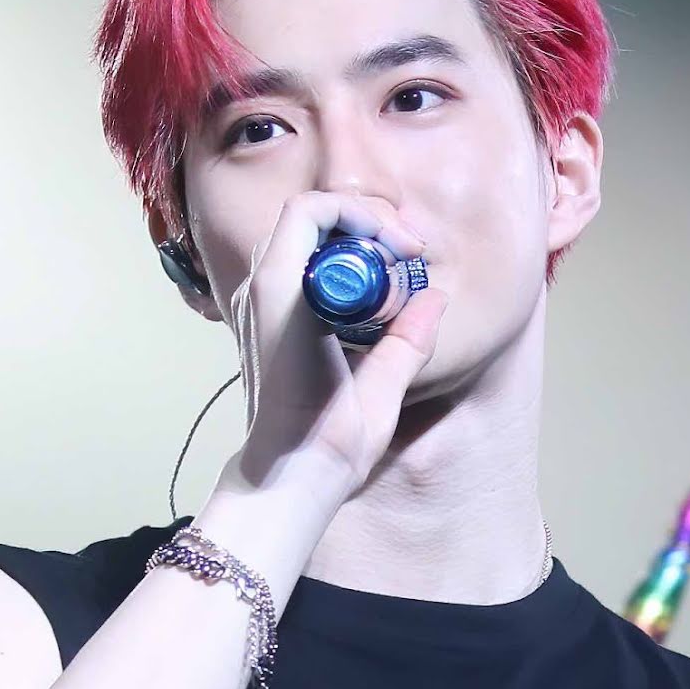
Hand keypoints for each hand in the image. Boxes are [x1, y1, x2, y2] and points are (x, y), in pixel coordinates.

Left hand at [227, 191, 447, 497]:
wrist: (285, 477)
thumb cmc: (326, 438)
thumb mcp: (382, 387)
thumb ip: (409, 338)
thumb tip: (434, 299)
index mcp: (283, 296)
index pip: (311, 210)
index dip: (363, 216)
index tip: (402, 250)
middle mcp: (260, 293)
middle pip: (307, 221)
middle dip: (360, 226)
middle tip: (403, 255)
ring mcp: (256, 307)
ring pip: (299, 243)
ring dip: (347, 246)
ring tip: (389, 272)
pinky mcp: (261, 324)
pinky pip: (295, 271)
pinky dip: (332, 269)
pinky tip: (366, 298)